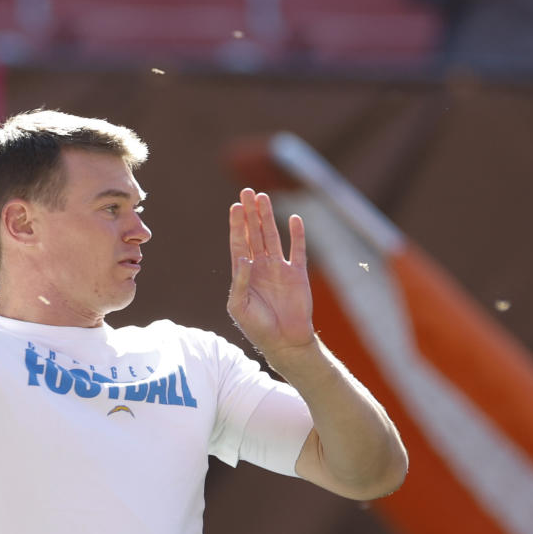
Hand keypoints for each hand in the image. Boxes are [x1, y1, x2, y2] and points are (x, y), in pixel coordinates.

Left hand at [227, 188, 314, 360]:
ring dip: (267, 217)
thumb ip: (240, 282)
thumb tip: (243, 259)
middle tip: (246, 192)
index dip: (236, 225)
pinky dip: (297, 235)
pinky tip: (294, 219)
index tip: (234, 207)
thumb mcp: (239, 307)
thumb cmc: (257, 327)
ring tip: (263, 197)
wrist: (284, 342)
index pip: (238, 243)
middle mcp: (261, 267)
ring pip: (272, 236)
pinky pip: (298, 250)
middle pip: (254, 234)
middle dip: (250, 213)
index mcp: (244, 274)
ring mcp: (279, 268)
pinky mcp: (298, 274)